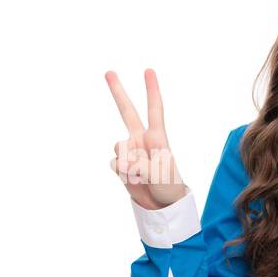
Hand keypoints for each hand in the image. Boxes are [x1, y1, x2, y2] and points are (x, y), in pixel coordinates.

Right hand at [106, 68, 187, 209]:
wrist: (161, 205)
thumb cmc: (168, 186)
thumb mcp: (160, 175)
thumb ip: (140, 165)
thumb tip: (119, 161)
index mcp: (157, 137)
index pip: (154, 110)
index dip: (152, 90)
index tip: (148, 71)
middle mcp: (141, 139)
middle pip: (127, 111)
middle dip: (118, 92)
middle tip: (108, 72)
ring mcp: (129, 151)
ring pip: (118, 148)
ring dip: (127, 163)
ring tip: (142, 176)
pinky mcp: (120, 165)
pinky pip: (115, 165)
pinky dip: (123, 175)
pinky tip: (134, 180)